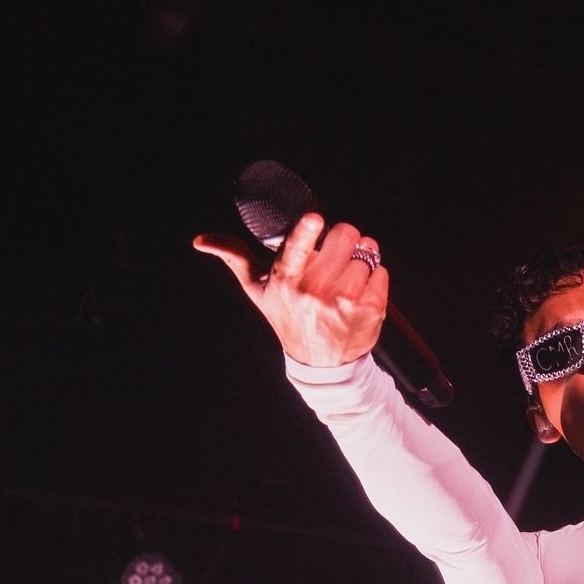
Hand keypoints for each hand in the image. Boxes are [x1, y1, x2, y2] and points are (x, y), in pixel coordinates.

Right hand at [192, 213, 388, 368]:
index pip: (297, 252)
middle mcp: (315, 293)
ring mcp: (345, 303)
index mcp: (286, 281)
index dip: (307, 232)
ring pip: (366, 252)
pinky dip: (375, 276)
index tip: (315, 219)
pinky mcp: (371, 311)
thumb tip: (200, 240)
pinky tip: (361, 291)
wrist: (320, 363)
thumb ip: (234, 257)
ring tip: (347, 276)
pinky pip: (382, 271)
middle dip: (344, 236)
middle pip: (345, 235)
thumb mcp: (257, 290)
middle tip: (338, 249)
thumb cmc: (286, 315)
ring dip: (361, 257)